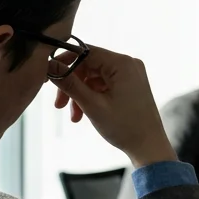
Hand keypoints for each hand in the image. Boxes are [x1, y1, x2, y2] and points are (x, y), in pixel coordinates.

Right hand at [51, 46, 176, 167]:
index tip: (49, 75)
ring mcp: (130, 74)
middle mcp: (128, 64)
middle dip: (72, 85)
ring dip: (80, 95)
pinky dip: (92, 97)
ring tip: (74, 116)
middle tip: (58, 104)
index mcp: (122, 64)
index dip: (64, 61)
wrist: (149, 147)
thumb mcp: (92, 105)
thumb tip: (50, 66)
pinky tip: (84, 114)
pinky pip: (103, 85)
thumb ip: (70, 83)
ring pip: (93, 77)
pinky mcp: (130, 85)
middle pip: (88, 65)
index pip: (85, 51)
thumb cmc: (125, 127)